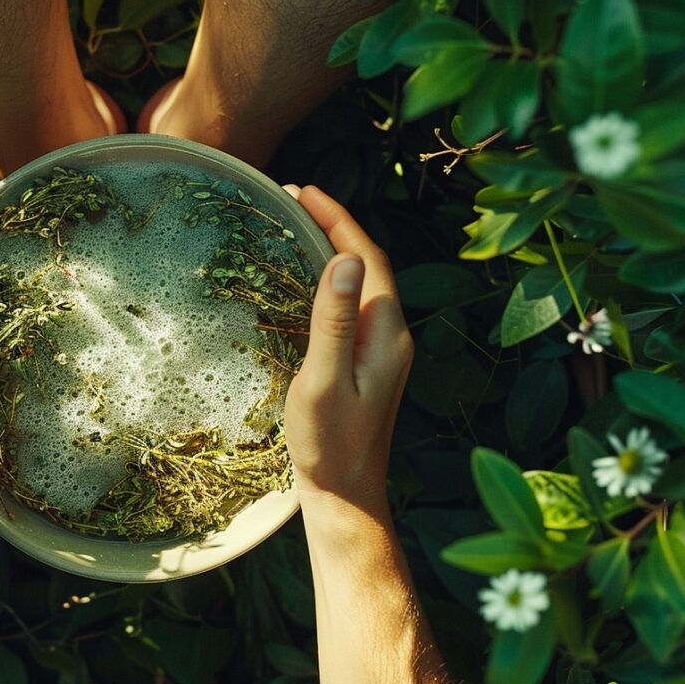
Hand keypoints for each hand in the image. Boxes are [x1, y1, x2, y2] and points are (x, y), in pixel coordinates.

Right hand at [283, 186, 412, 511]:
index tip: (303, 190)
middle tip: (293, 198)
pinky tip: (305, 279)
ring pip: (360, 283)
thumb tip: (345, 260)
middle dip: (334, 225)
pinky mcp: (367, 362)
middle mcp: (391, 335)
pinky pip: (351, 305)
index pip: (367, 258)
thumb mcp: (324, 380)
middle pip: (368, 264)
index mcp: (386, 333)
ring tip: (296, 224)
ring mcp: (381, 350)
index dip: (337, 219)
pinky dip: (329, 279)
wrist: (346, 493)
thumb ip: (333, 321)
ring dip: (332, 248)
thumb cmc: (330, 443)